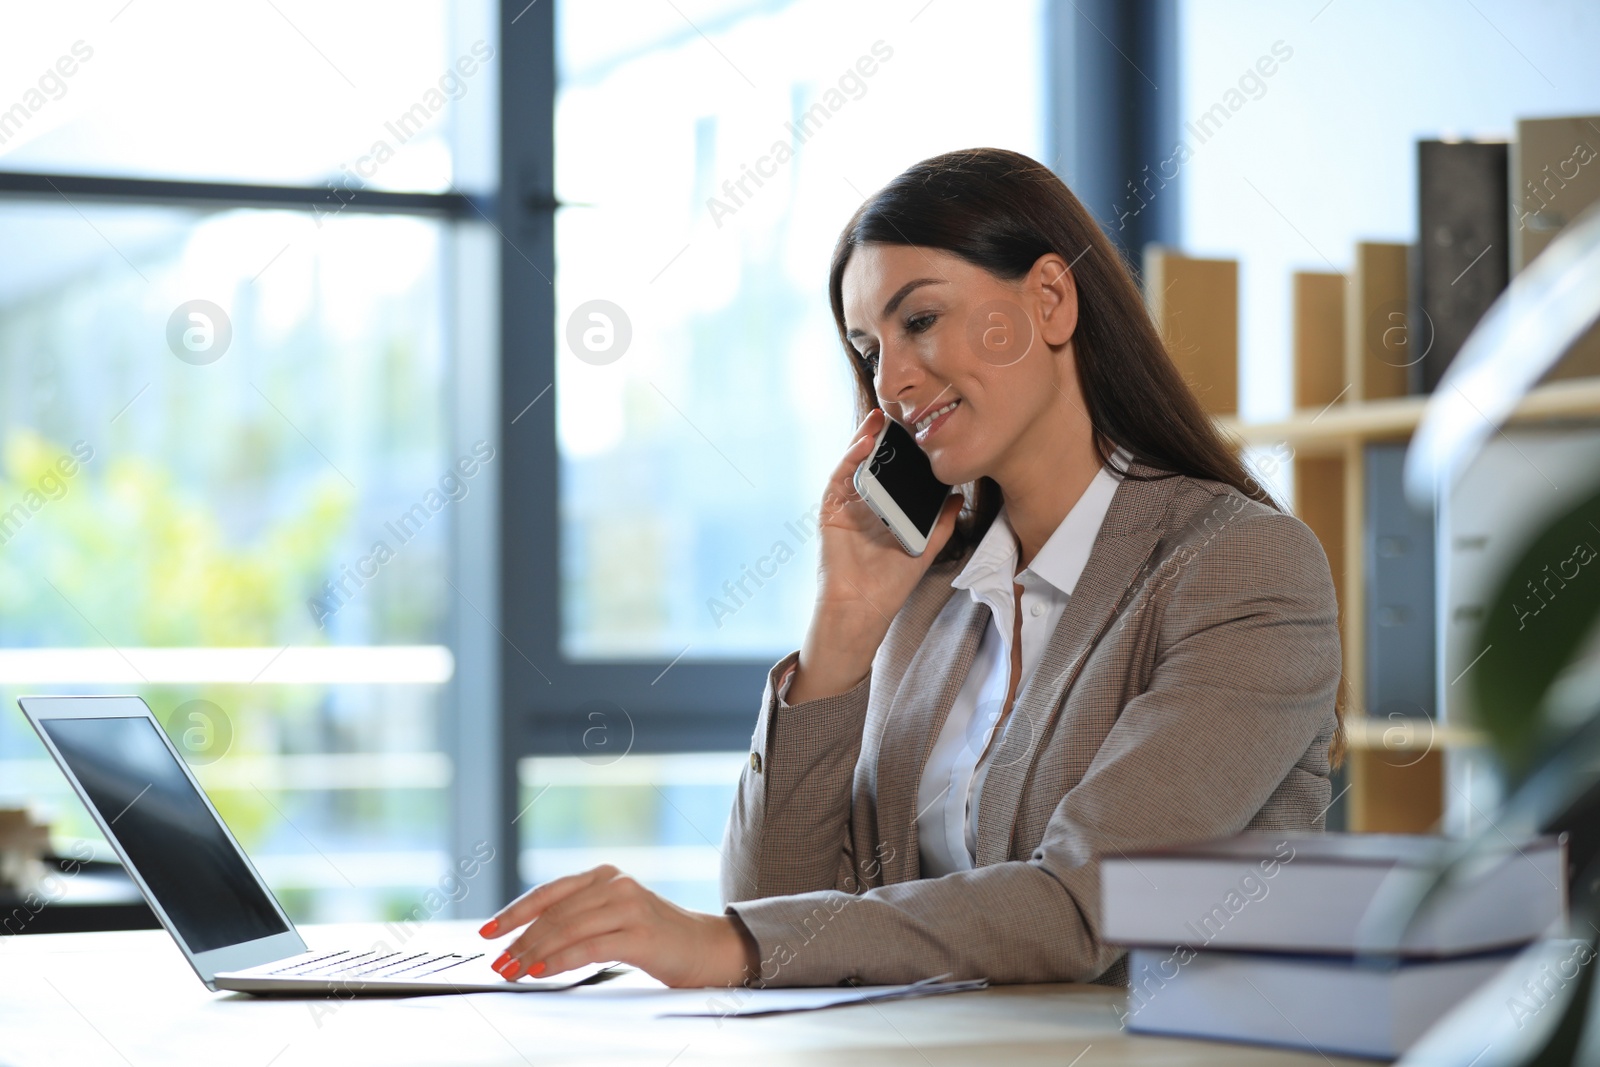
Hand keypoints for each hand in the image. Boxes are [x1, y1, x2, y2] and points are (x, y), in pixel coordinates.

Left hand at [478, 864, 758, 987]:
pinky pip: (589, 947)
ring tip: (514, 971)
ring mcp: (630, 907)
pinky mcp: (640, 934)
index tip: (488, 932)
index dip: (514, 912)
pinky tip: (542, 971)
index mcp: (607, 876)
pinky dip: (560, 960)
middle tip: (499, 963)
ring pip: (567, 928)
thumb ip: (581, 918)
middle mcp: (616, 885)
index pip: (549, 892)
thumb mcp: (616, 918)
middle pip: (554, 913)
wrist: (708, 948)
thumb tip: (529, 939)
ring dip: (533, 953)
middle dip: (519, 940)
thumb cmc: (657, 939)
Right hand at [790, 407, 963, 701]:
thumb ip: (941, 522)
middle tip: (897, 413)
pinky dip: (850, 458)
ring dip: (864, 439)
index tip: (918, 429)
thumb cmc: (890, 583)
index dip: (902, 450)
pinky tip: (864, 444)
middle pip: (871, 462)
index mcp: (884, 509)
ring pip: (853, 463)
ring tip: (879, 420)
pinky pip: (839, 477)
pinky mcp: (830, 510)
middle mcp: (862, 503)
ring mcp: (845, 505)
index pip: (892, 472)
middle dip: (882, 437)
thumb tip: (960, 497)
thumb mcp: (924, 547)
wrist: (863, 607)